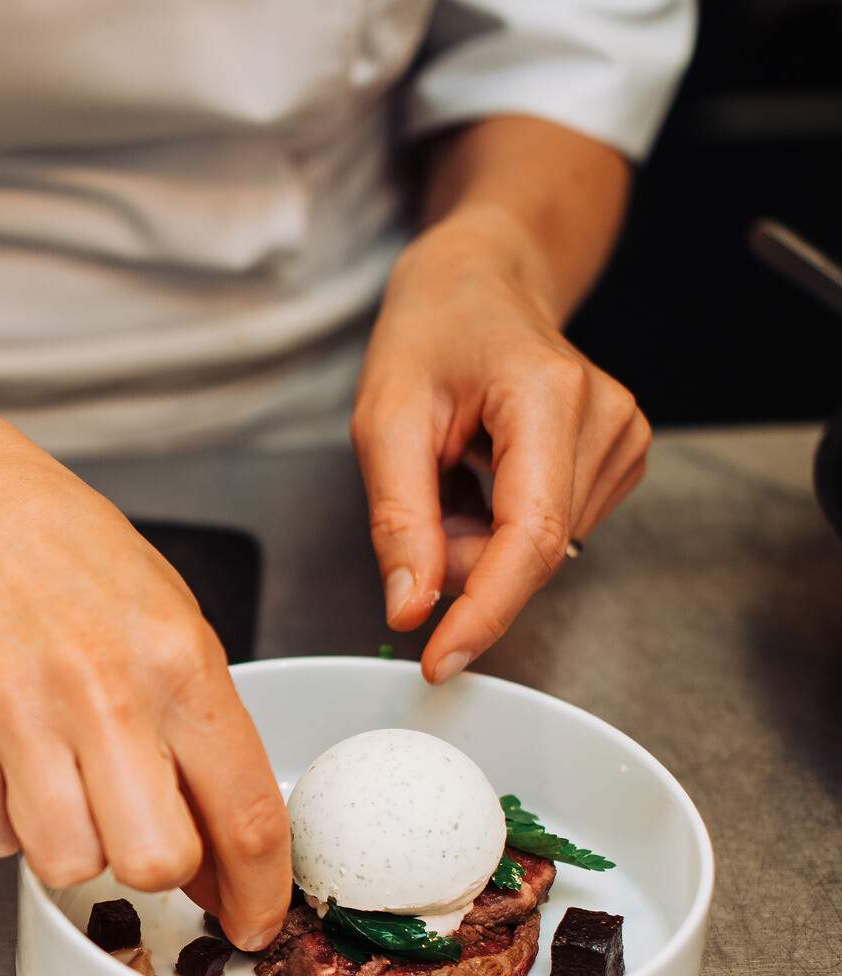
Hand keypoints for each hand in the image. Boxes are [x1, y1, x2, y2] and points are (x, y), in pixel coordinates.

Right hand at [0, 457, 292, 949]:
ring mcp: (11, 708)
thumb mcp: (177, 631)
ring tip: (67, 782)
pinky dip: (3, 821)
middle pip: (153, 862)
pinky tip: (12, 760)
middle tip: (141, 829)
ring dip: (73, 844)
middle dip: (156, 867)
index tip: (252, 922)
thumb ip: (206, 745)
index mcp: (178, 661)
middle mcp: (98, 688)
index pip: (244, 815)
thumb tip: (224, 868)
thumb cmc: (82, 570)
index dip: (258, 894)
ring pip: (64, 864)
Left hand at [351, 208, 651, 681]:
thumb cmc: (430, 333)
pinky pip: (549, 532)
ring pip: (537, 551)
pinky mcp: (621, 458)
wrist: (479, 282)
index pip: (530, 538)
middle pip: (529, 552)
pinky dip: (500, 524)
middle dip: (459, 554)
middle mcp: (606, 419)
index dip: (485, 611)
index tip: (440, 660)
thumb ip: (397, 521)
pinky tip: (485, 471)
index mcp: (550, 397)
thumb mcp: (384, 420)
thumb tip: (410, 609)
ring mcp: (623, 440)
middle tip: (421, 492)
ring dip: (477, 537)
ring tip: (452, 467)